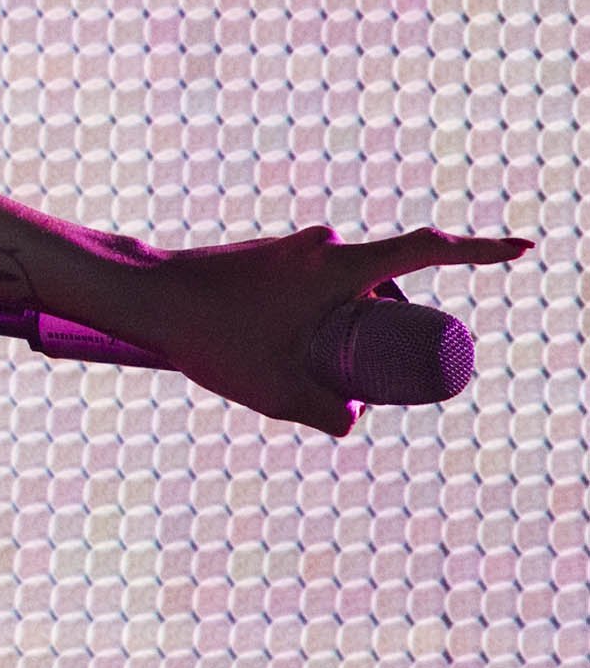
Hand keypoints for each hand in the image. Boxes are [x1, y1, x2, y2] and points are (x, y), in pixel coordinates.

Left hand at [112, 224, 533, 437]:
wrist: (142, 295)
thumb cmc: (209, 337)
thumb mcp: (275, 392)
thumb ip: (326, 415)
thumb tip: (353, 422)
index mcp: (340, 265)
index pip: (428, 250)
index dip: (482, 251)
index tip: (525, 251)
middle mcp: (325, 245)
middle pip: (389, 285)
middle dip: (390, 330)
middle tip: (362, 381)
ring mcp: (297, 247)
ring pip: (350, 290)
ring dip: (348, 328)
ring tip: (300, 368)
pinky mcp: (274, 256)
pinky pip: (318, 286)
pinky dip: (320, 318)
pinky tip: (279, 350)